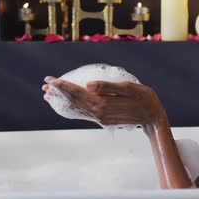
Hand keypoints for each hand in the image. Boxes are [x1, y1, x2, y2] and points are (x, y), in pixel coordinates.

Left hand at [42, 77, 164, 125]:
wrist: (153, 118)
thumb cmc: (144, 99)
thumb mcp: (129, 88)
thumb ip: (108, 86)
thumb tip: (87, 84)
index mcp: (103, 104)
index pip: (78, 93)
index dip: (63, 86)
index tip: (51, 79)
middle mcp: (99, 113)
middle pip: (74, 101)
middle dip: (59, 92)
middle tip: (46, 83)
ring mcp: (100, 118)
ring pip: (76, 108)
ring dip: (63, 100)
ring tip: (50, 93)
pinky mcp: (103, 119)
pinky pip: (83, 112)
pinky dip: (73, 106)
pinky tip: (68, 102)